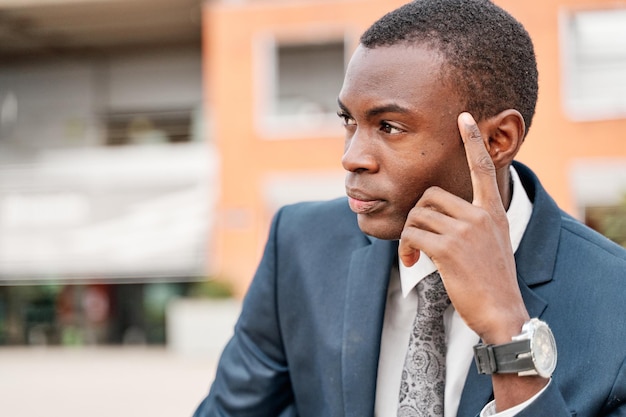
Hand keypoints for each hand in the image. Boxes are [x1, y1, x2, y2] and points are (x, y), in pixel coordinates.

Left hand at [398, 112, 527, 344]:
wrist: (503, 313)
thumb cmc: (492, 282)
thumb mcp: (492, 245)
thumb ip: (472, 224)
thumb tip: (436, 216)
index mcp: (494, 212)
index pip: (484, 168)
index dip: (472, 141)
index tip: (464, 117)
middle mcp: (481, 215)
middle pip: (431, 196)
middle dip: (417, 216)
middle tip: (415, 239)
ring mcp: (466, 231)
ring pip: (418, 215)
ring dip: (409, 236)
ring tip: (413, 256)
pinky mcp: (449, 248)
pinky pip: (413, 234)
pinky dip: (406, 248)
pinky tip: (411, 262)